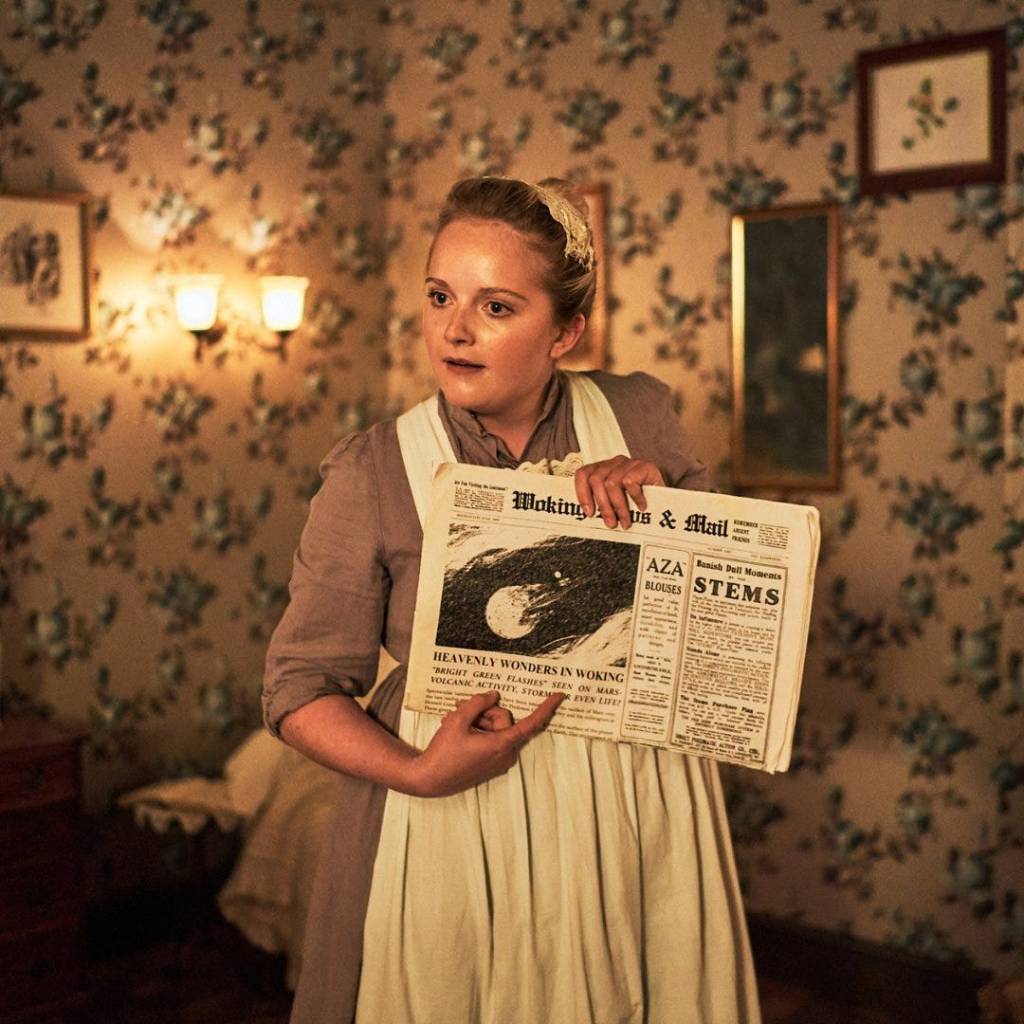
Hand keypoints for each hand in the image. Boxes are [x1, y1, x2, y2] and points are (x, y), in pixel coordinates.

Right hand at [412, 690, 563, 796]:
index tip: (560, 695)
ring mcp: (499, 761)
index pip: (531, 724)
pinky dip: (477, 731)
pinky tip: (457, 728)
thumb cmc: (444, 751)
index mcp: (501, 744)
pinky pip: (491, 739)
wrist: (430, 779)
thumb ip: (478, 703)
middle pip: (503, 719)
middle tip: (460, 706)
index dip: (546, 708)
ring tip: (452, 717)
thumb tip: (493, 695)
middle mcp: (505, 755)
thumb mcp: (458, 720)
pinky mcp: (491, 764)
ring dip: (476, 719)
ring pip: (496, 728)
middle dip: (483, 710)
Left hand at [575, 456, 663, 528]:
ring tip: (626, 520)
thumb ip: (602, 503)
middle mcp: (615, 463)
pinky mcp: (644, 466)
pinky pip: (630, 481)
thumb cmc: (639, 502)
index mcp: (604, 469)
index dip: (582, 493)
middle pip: (596, 480)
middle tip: (611, 522)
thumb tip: (588, 515)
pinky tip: (641, 506)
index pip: (583, 474)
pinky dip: (634, 497)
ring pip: (611, 483)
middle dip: (603, 505)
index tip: (589, 512)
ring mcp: (629, 463)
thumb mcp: (616, 502)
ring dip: (618, 506)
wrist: (667, 501)